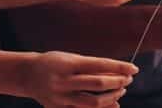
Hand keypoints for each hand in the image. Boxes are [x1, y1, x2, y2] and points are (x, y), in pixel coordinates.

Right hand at [19, 51, 136, 107]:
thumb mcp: (72, 58)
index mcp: (68, 63)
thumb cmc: (54, 62)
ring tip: (121, 91)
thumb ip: (92, 67)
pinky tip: (112, 105)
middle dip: (117, 82)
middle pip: (98, 84)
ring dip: (111, 98)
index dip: (119, 68)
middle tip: (128, 80)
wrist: (27, 74)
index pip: (100, 65)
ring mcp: (61, 97)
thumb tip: (118, 74)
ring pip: (93, 102)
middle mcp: (64, 80)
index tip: (134, 69)